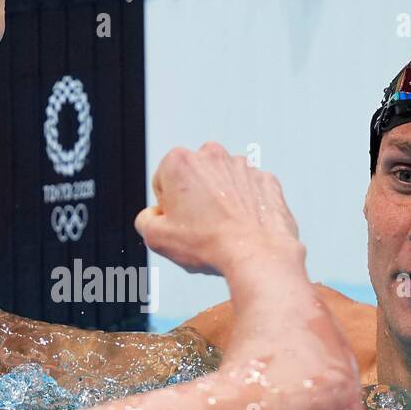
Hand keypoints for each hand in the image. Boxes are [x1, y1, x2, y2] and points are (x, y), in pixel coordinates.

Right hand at [135, 143, 301, 276]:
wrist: (256, 253)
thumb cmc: (212, 243)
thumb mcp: (156, 238)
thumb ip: (145, 220)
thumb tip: (152, 216)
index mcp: (180, 162)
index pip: (163, 182)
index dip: (168, 207)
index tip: (178, 221)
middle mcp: (211, 156)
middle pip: (193, 178)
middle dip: (194, 199)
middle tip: (198, 227)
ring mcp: (242, 166)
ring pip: (222, 182)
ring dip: (220, 200)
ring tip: (222, 229)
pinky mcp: (265, 179)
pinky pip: (249, 190)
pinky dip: (245, 204)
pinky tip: (241, 226)